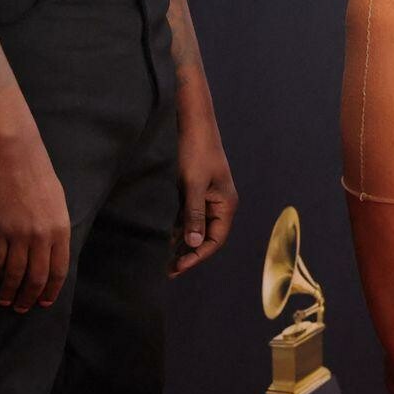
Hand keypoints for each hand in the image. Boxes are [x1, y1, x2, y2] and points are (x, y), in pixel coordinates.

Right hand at [0, 126, 70, 311]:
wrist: (17, 156)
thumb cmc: (40, 176)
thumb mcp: (59, 204)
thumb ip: (57, 231)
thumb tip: (51, 256)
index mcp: (61, 230)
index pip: (58, 271)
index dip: (50, 291)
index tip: (44, 302)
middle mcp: (42, 236)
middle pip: (36, 278)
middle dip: (29, 297)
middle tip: (21, 307)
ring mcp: (19, 234)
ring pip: (14, 274)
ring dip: (9, 291)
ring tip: (5, 300)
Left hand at [170, 112, 237, 276]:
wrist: (194, 123)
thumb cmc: (197, 151)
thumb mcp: (193, 184)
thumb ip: (193, 213)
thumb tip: (192, 241)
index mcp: (226, 204)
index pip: (214, 239)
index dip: (197, 254)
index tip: (179, 265)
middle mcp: (219, 204)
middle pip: (206, 237)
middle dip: (189, 254)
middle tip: (170, 270)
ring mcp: (207, 198)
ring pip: (196, 227)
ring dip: (183, 243)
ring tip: (167, 260)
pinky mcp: (195, 191)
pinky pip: (188, 215)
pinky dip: (178, 227)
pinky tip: (168, 238)